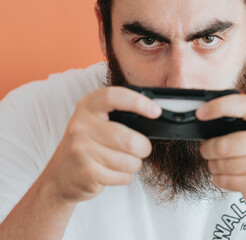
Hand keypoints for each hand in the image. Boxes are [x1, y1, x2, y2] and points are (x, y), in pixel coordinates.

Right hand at [40, 87, 161, 203]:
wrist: (59, 177)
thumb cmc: (86, 146)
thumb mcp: (95, 122)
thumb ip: (117, 116)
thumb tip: (153, 115)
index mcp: (87, 107)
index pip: (113, 97)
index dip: (138, 102)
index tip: (156, 111)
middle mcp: (81, 126)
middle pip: (129, 140)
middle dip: (143, 148)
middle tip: (142, 149)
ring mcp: (81, 150)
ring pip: (129, 161)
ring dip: (134, 165)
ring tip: (123, 162)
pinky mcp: (86, 172)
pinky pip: (122, 176)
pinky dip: (125, 177)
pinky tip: (113, 172)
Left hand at [196, 94, 245, 215]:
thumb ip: (240, 121)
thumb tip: (207, 113)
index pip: (243, 104)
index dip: (219, 106)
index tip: (201, 113)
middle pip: (225, 144)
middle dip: (208, 149)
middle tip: (207, 150)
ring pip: (223, 164)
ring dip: (213, 166)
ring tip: (219, 165)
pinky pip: (226, 180)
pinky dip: (220, 179)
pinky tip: (226, 176)